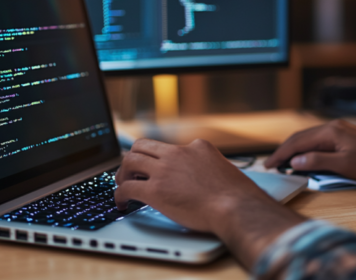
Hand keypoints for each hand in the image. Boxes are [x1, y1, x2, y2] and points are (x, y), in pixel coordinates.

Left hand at [115, 138, 287, 231]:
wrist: (236, 207)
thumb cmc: (236, 195)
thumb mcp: (224, 168)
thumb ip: (209, 167)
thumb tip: (207, 176)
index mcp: (197, 146)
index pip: (168, 147)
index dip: (158, 159)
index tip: (155, 168)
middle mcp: (178, 153)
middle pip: (142, 146)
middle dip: (132, 159)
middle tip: (130, 173)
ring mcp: (165, 171)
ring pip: (129, 161)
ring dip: (122, 174)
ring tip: (122, 186)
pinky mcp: (156, 191)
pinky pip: (127, 188)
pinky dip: (119, 195)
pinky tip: (121, 203)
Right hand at [264, 119, 355, 182]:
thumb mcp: (344, 166)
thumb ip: (318, 162)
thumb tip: (295, 160)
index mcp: (330, 131)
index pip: (298, 142)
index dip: (281, 154)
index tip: (269, 165)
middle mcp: (332, 126)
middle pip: (301, 137)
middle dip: (284, 151)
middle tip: (272, 165)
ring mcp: (338, 130)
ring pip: (308, 138)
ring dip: (295, 150)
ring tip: (283, 162)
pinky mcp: (343, 135)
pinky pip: (318, 140)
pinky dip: (307, 149)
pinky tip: (303, 157)